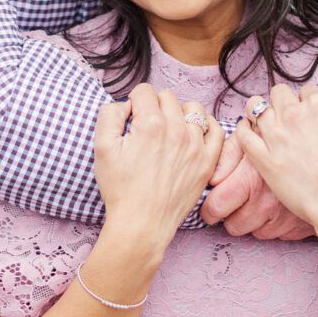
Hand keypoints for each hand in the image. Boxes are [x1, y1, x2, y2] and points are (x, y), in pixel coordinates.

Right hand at [95, 84, 223, 250]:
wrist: (140, 225)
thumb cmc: (120, 189)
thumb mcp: (102, 147)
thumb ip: (110, 113)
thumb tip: (127, 104)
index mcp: (151, 124)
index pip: (144, 91)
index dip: (134, 102)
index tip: (131, 119)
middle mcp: (177, 130)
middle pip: (167, 97)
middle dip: (154, 106)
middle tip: (146, 128)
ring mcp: (196, 146)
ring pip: (193, 108)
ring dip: (179, 112)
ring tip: (168, 129)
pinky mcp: (208, 162)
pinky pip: (216, 130)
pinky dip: (206, 126)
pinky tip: (193, 134)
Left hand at [200, 133, 315, 239]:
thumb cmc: (280, 140)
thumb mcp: (250, 136)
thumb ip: (227, 156)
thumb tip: (212, 181)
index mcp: (250, 181)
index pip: (217, 208)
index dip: (209, 209)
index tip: (209, 206)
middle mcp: (266, 204)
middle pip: (234, 226)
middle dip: (232, 215)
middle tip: (238, 199)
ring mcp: (284, 219)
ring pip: (255, 232)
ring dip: (254, 220)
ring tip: (261, 197)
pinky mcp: (300, 228)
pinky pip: (278, 235)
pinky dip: (275, 223)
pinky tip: (278, 204)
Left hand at [236, 83, 317, 229]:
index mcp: (317, 105)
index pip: (306, 90)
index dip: (307, 101)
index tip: (309, 115)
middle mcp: (293, 115)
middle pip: (279, 93)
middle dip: (284, 102)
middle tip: (288, 117)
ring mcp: (276, 135)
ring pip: (256, 107)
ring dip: (259, 109)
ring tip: (263, 118)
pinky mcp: (264, 157)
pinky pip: (243, 134)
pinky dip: (243, 128)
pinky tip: (247, 129)